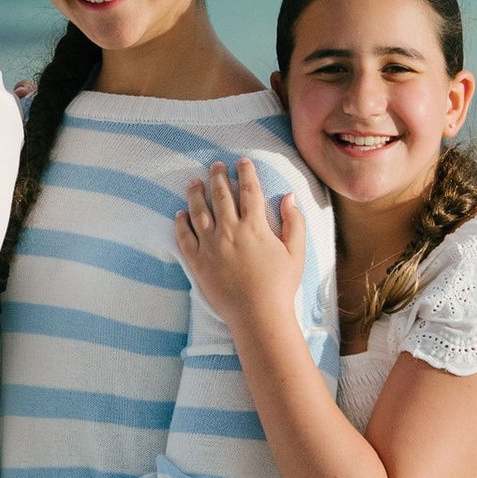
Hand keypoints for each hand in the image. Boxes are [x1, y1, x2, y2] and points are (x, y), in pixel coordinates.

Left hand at [174, 157, 306, 324]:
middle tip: (216, 165)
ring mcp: (211, 245)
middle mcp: (230, 230)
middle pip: (221, 195)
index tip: (243, 161)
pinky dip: (181, 223)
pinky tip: (180, 214)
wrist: (257, 315)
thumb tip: (288, 196)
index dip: (246, 172)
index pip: (249, 190)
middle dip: (218, 176)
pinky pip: (184, 237)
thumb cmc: (280, 285)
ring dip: (196, 193)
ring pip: (199, 211)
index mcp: (255, 226)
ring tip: (194, 181)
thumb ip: (294, 222)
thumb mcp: (296, 253)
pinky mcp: (198, 261)